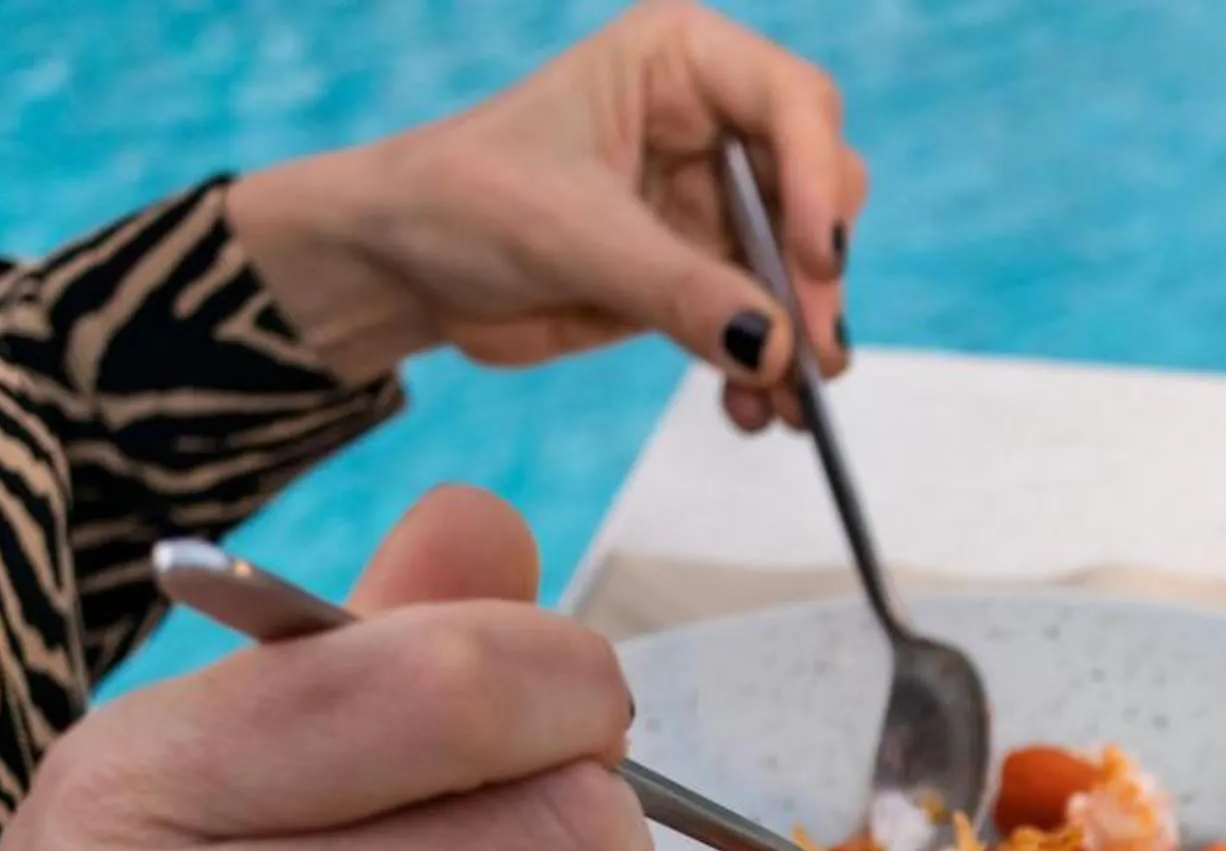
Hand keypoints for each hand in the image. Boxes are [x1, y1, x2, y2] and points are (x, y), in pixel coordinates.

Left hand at [229, 0, 862, 434]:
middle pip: (820, 191)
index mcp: (681, 63)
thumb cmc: (461, 199)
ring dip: (804, 340)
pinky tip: (755, 410)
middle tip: (806, 351)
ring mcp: (716, 206)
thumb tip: (776, 348)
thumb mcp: (569, 233)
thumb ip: (678, 288)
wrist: (404, 266)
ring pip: (804, 270)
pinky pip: (767, 325)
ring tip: (787, 405)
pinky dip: (771, 370)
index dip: (820, 179)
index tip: (814, 260)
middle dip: (817, 277)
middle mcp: (714, 125)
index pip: (797, 104)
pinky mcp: (705, 278)